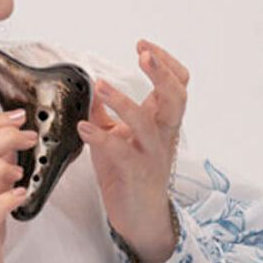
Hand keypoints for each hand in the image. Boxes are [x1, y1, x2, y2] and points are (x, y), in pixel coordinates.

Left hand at [77, 38, 188, 262]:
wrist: (139, 217)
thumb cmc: (129, 174)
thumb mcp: (117, 136)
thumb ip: (105, 113)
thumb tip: (89, 87)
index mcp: (162, 120)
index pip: (178, 82)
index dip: (165, 61)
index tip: (142, 46)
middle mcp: (163, 134)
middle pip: (177, 96)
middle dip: (161, 72)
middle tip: (142, 54)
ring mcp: (152, 153)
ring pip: (148, 122)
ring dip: (123, 101)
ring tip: (101, 85)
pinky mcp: (137, 173)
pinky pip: (122, 152)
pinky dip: (102, 137)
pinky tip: (84, 128)